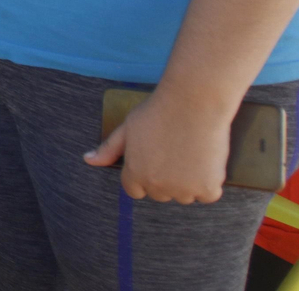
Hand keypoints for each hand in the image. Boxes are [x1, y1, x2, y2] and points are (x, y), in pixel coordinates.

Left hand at [85, 88, 231, 203]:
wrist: (193, 102)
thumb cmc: (158, 111)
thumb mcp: (127, 128)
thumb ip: (109, 149)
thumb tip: (88, 160)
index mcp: (135, 174)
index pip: (135, 190)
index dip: (143, 175)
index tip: (154, 160)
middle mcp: (158, 187)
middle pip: (160, 194)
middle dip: (165, 179)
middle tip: (173, 152)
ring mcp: (184, 190)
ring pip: (185, 196)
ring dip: (188, 182)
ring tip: (189, 152)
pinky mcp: (208, 189)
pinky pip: (208, 194)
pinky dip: (209, 182)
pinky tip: (206, 159)